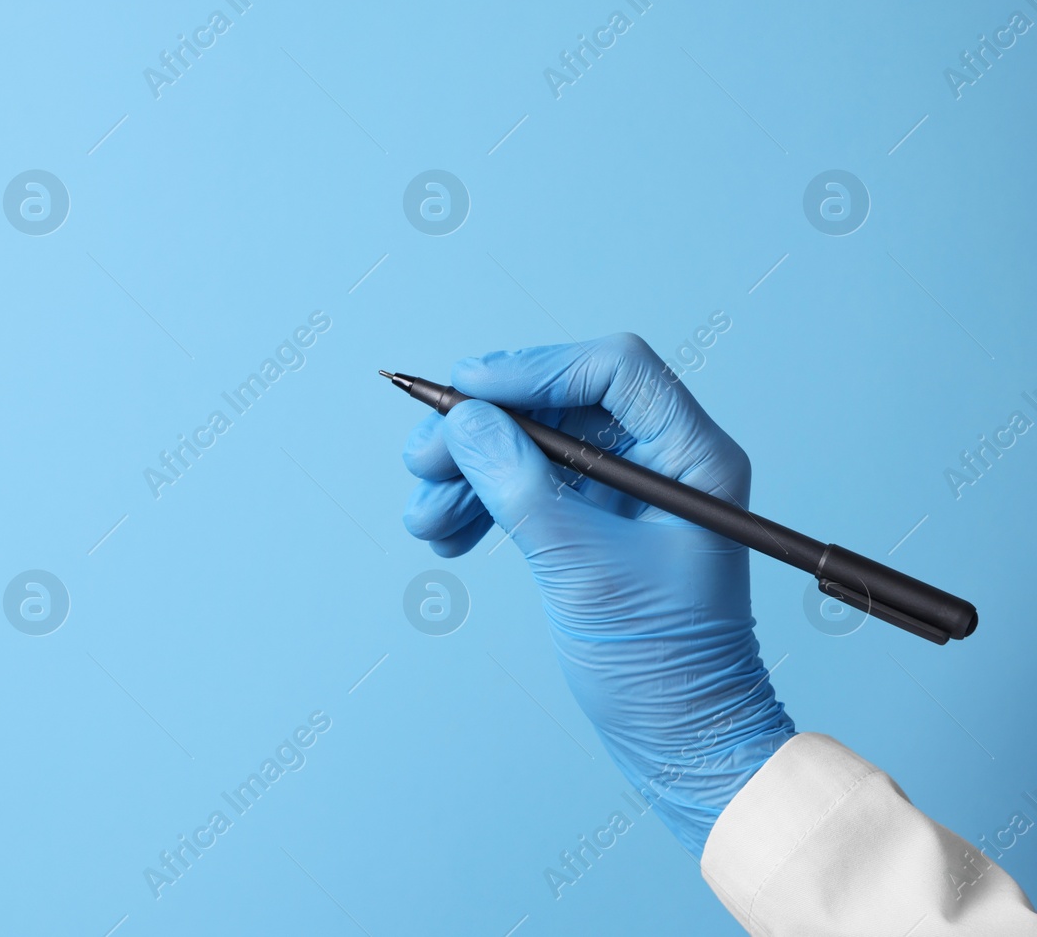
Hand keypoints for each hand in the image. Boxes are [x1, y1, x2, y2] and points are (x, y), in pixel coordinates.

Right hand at [400, 333, 795, 856]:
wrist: (682, 743)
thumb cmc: (664, 665)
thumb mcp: (581, 569)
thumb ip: (519, 486)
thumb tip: (465, 421)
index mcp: (692, 456)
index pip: (613, 371)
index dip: (534, 370)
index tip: (465, 391)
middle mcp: (662, 460)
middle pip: (559, 404)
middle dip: (482, 429)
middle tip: (421, 457)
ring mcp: (627, 493)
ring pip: (532, 446)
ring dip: (468, 471)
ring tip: (423, 512)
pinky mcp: (595, 525)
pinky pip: (527, 487)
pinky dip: (481, 503)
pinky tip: (446, 533)